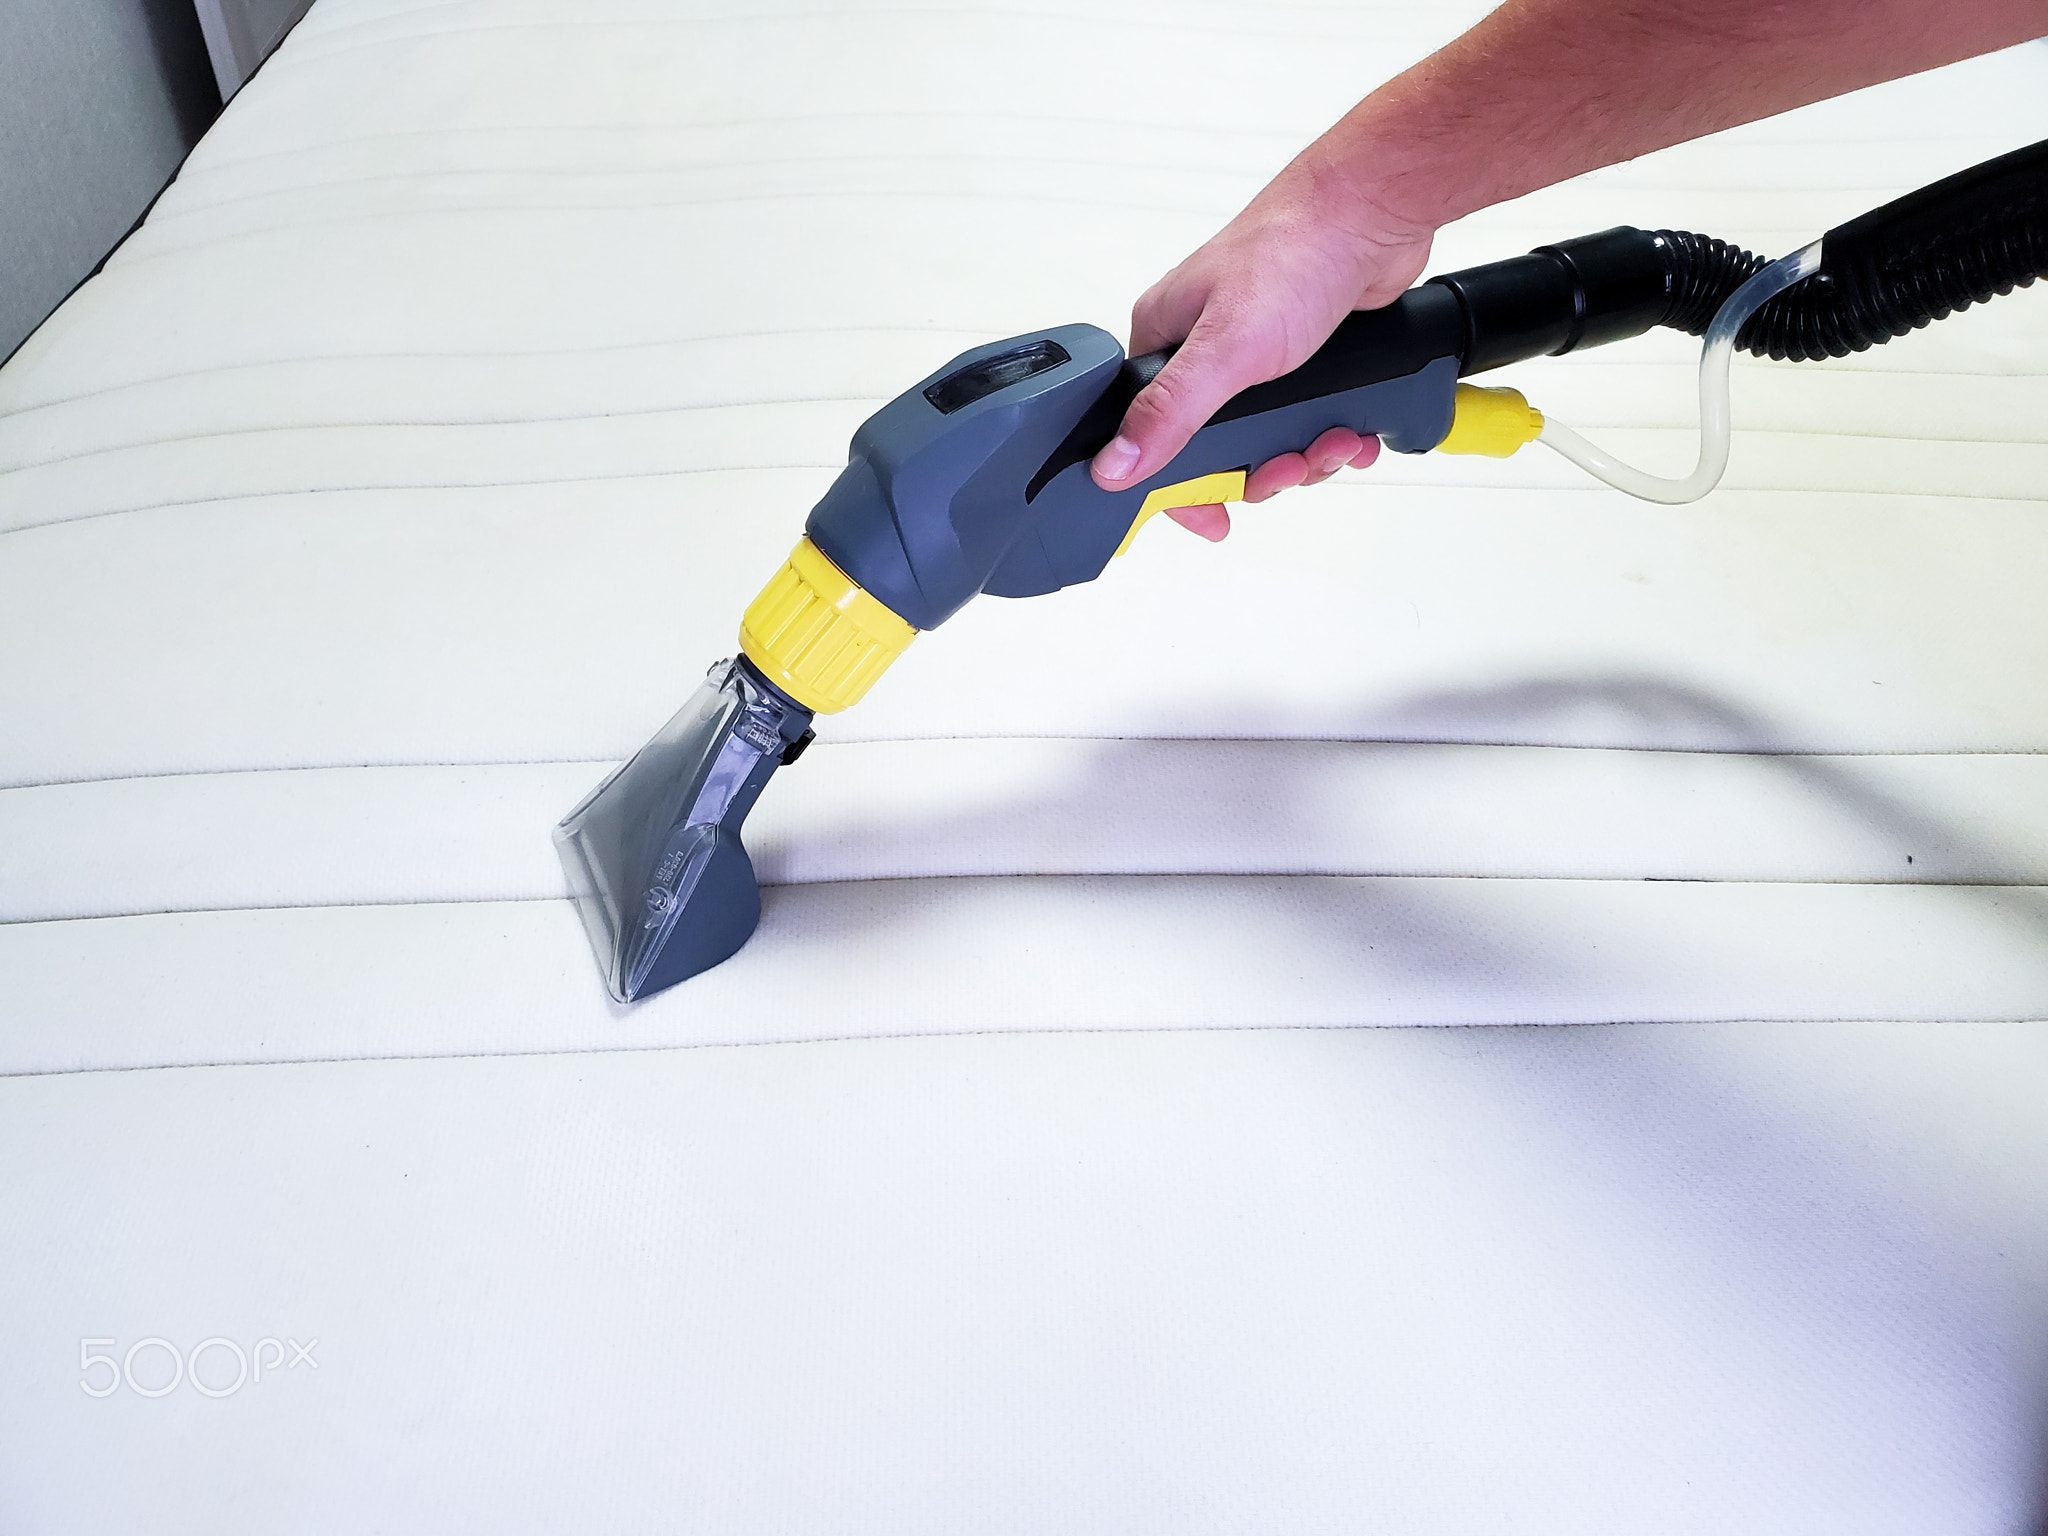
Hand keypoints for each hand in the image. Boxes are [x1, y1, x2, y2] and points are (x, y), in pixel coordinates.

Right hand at [1089, 159, 1435, 538]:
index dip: (1178, 487)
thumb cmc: (1295, 252)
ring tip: (1334, 442)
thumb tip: (1112, 465)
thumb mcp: (1224, 349)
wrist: (1375, 211)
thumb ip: (1168, 413)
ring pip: (1268, 440)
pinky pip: (1308, 419)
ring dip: (1307, 455)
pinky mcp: (1301, 356)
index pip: (1146, 435)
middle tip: (1290, 468)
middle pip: (1215, 450)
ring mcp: (1254, 352)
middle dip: (1262, 471)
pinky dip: (1333, 435)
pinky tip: (1354, 429)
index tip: (1213, 516)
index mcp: (1163, 341)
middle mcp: (1202, 349)